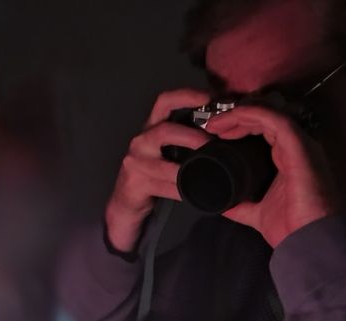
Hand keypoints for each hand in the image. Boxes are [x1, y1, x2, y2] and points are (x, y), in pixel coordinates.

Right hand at [104, 88, 210, 250]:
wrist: (126, 199)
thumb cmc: (152, 171)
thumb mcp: (164, 149)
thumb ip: (183, 138)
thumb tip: (219, 133)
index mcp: (151, 128)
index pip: (163, 102)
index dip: (185, 96)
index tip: (207, 98)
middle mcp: (141, 141)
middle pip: (165, 131)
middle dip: (191, 137)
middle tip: (211, 144)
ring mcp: (136, 163)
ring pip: (166, 167)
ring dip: (189, 171)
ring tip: (207, 174)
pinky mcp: (136, 184)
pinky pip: (165, 188)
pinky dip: (182, 191)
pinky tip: (193, 193)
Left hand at [205, 105, 341, 247]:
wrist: (309, 242)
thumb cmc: (291, 228)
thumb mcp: (256, 213)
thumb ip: (240, 206)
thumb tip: (220, 203)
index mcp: (286, 160)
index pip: (263, 132)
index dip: (239, 126)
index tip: (214, 135)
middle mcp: (295, 148)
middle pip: (265, 120)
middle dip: (236, 118)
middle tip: (211, 126)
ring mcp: (300, 146)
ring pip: (269, 115)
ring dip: (240, 114)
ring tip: (216, 124)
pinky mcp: (300, 148)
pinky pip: (277, 121)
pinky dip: (254, 114)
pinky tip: (235, 117)